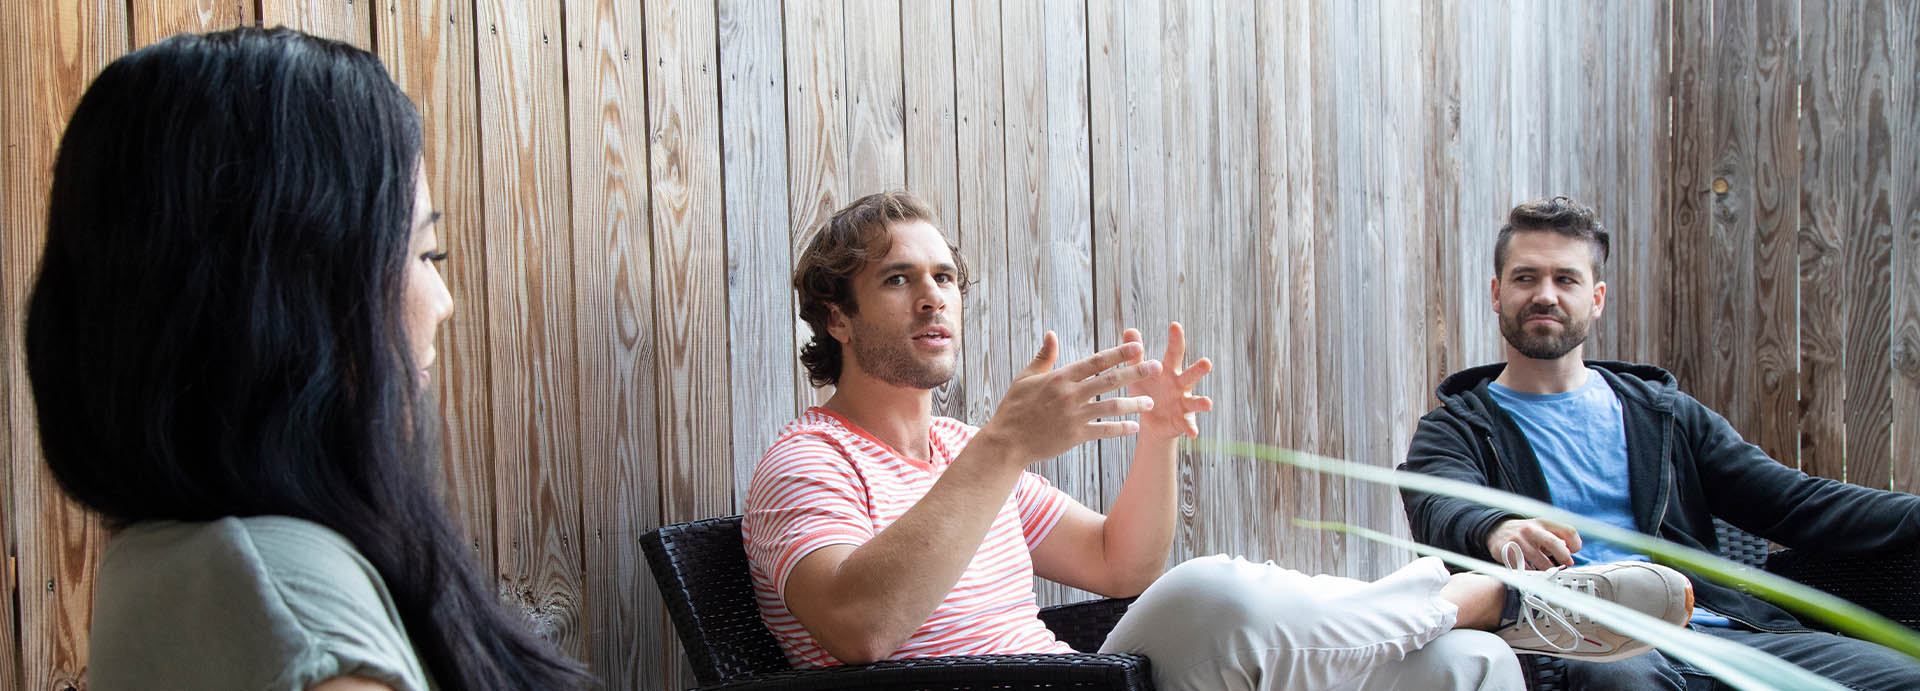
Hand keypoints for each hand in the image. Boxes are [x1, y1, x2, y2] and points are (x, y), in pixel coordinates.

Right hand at [977, 332, 1159, 465]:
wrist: (1007, 441)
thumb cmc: (1014, 408)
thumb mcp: (1025, 378)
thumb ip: (1044, 357)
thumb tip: (1052, 334)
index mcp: (1059, 377)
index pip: (1095, 362)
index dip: (1118, 354)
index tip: (1136, 347)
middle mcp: (1069, 394)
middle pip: (1109, 380)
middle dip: (1135, 372)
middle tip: (1156, 367)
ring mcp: (1073, 416)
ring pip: (1111, 407)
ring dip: (1133, 404)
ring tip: (1149, 402)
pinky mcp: (1075, 436)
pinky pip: (1103, 431)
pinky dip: (1120, 429)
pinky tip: (1134, 427)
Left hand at [1123, 323, 1212, 439]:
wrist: (1151, 421)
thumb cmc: (1147, 390)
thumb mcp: (1139, 373)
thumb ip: (1136, 354)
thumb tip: (1130, 329)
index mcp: (1169, 371)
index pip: (1174, 352)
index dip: (1175, 339)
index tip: (1175, 325)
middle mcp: (1181, 385)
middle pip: (1191, 375)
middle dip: (1199, 369)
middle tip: (1207, 362)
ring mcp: (1184, 403)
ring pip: (1196, 401)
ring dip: (1202, 402)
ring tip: (1208, 403)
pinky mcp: (1183, 421)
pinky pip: (1188, 424)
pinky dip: (1192, 428)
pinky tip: (1193, 433)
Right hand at [1487, 518, 1582, 569]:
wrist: (1496, 530)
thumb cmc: (1526, 533)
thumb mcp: (1542, 529)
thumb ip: (1558, 537)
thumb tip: (1571, 553)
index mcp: (1543, 522)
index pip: (1567, 530)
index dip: (1575, 544)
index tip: (1573, 553)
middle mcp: (1531, 529)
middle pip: (1553, 542)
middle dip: (1563, 557)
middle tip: (1565, 564)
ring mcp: (1518, 540)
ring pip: (1539, 560)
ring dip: (1547, 569)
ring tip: (1547, 570)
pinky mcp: (1507, 551)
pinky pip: (1524, 568)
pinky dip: (1532, 573)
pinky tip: (1532, 571)